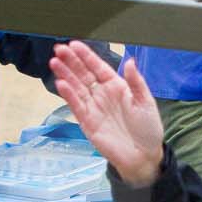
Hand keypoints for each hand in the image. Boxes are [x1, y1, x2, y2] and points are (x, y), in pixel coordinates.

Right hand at [50, 41, 164, 186]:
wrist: (143, 156)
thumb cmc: (147, 128)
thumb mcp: (146, 102)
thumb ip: (136, 82)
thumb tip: (130, 61)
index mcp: (117, 86)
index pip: (98, 67)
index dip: (86, 56)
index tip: (74, 44)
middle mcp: (102, 94)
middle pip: (83, 74)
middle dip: (71, 62)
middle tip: (58, 49)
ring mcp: (93, 107)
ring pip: (76, 87)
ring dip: (65, 75)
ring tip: (54, 62)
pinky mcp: (87, 122)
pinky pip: (76, 106)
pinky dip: (68, 95)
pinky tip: (60, 83)